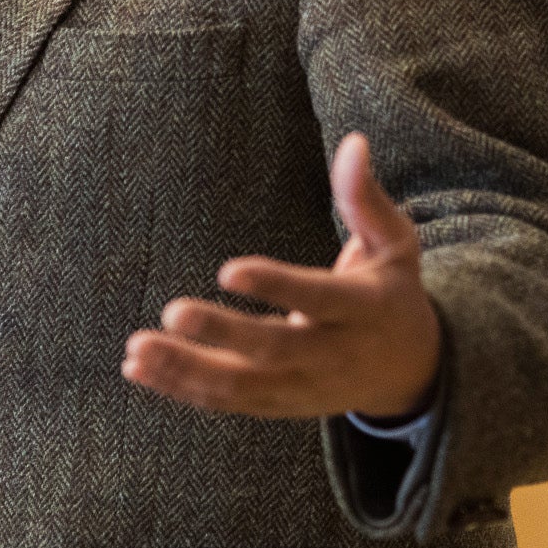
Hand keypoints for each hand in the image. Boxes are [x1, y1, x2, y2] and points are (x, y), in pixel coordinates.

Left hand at [121, 133, 442, 419]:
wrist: (410, 371)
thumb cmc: (392, 291)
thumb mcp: (395, 244)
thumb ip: (366, 199)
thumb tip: (353, 142)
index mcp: (365, 310)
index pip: (319, 299)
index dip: (276, 287)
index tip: (228, 270)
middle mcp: (333, 355)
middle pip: (273, 350)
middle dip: (221, 334)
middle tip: (172, 310)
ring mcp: (304, 387)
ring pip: (240, 386)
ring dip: (186, 370)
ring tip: (137, 349)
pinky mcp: (279, 404)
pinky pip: (227, 401)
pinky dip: (182, 388)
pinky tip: (137, 368)